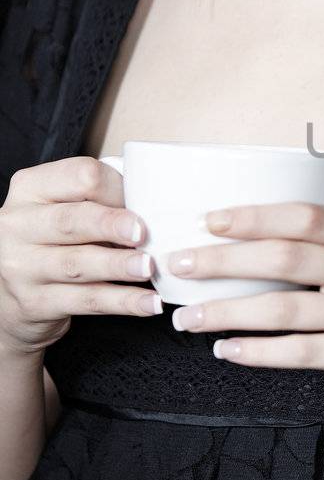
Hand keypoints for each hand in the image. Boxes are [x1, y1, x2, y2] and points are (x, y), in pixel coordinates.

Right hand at [0, 157, 156, 361]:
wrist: (10, 297)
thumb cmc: (51, 241)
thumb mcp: (62, 210)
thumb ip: (98, 202)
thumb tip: (154, 207)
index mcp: (30, 188)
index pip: (77, 176)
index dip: (114, 187)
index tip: (142, 202)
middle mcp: (18, 225)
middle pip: (70, 220)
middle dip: (110, 225)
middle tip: (143, 233)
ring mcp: (21, 267)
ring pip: (77, 264)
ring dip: (118, 266)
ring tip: (149, 267)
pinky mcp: (35, 303)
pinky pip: (86, 301)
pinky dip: (122, 302)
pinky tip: (149, 303)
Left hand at [164, 203, 323, 399]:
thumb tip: (261, 240)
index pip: (304, 215)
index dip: (253, 215)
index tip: (209, 219)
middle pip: (284, 257)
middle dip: (223, 260)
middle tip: (178, 265)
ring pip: (286, 307)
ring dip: (228, 312)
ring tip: (189, 318)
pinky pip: (304, 352)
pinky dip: (260, 352)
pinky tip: (229, 352)